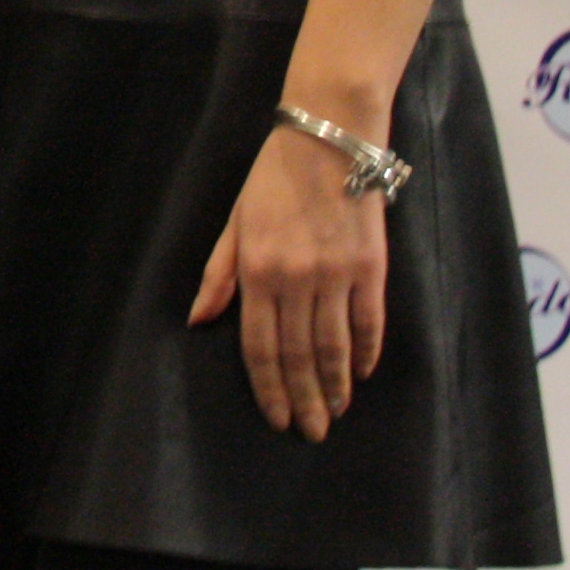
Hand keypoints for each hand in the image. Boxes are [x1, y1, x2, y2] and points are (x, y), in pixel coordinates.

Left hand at [188, 123, 388, 439]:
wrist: (330, 136)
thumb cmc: (274, 177)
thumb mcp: (235, 221)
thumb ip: (219, 274)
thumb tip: (199, 319)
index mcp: (257, 270)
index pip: (259, 346)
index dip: (269, 387)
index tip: (278, 418)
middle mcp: (296, 279)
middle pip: (299, 355)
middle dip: (304, 399)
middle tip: (312, 433)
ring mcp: (336, 275)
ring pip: (335, 347)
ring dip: (335, 386)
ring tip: (337, 412)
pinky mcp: (371, 267)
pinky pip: (369, 321)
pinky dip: (367, 352)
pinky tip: (362, 374)